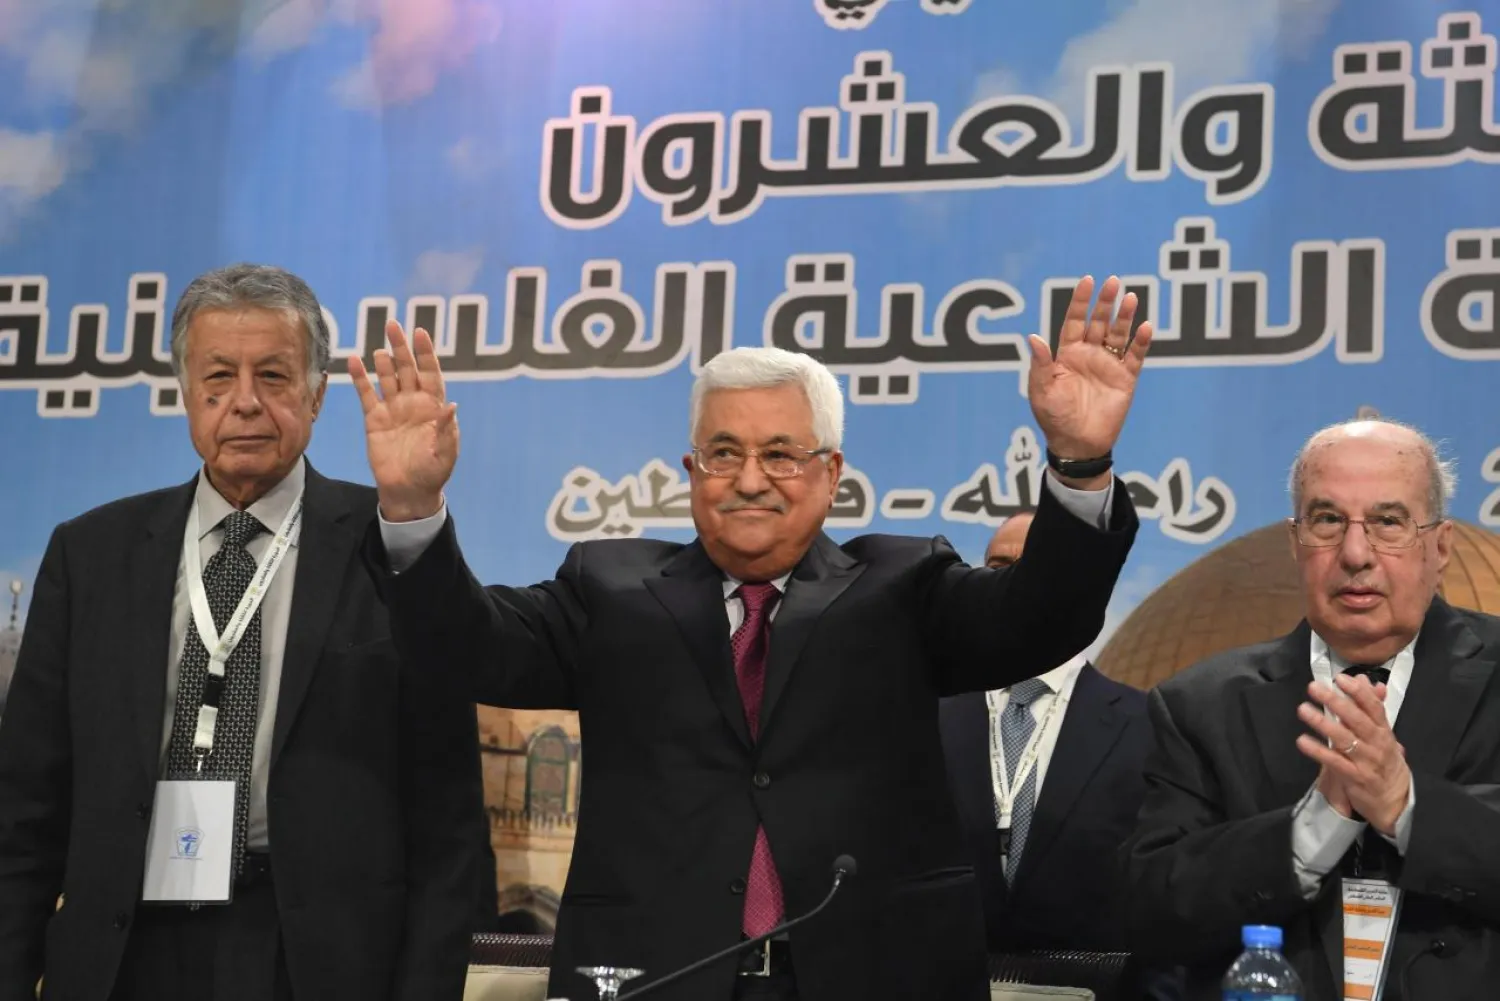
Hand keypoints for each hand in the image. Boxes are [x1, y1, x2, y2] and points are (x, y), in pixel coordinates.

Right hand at [348, 321, 457, 521]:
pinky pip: (366, 394)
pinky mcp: (374, 419)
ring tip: (381, 350)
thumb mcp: (445, 453)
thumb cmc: (432, 472)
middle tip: (393, 325)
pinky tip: (354, 360)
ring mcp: (393, 409)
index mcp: (433, 407)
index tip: (420, 332)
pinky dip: (360, 378)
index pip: (430, 373)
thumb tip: (453, 405)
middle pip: (407, 368)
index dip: (426, 353)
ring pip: (387, 378)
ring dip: (384, 362)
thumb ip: (447, 429)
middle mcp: (413, 403)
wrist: (409, 491)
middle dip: (402, 347)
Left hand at [1026, 276, 1152, 465]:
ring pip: (1118, 334)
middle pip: (1099, 322)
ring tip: (1130, 297)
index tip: (1087, 281)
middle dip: (1105, 302)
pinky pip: (1135, 356)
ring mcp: (1108, 365)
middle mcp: (1089, 355)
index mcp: (1067, 354)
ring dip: (1125, 316)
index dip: (1080, 302)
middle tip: (1113, 282)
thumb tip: (1033, 337)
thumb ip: (1040, 364)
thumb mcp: (1042, 390)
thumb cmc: (1054, 417)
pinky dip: (1141, 342)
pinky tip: (1146, 327)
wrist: (1077, 444)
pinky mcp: (1125, 379)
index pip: (1074, 321)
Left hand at [1295, 675, 1409, 835]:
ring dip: (1322, 723)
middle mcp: (1377, 744)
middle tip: (1314, 688)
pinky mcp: (1355, 778)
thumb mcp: (1384, 734)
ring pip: (1344, 739)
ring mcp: (1366, 761)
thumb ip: (1372, 707)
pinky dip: (1318, 751)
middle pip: (1357, 720)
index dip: (1358, 692)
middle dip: (1336, 702)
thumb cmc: (1385, 762)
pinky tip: (1303, 740)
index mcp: (1384, 731)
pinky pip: (1334, 762)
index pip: (1374, 708)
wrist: (1397, 801)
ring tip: (1303, 709)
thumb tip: (1364, 680)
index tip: (1340, 678)